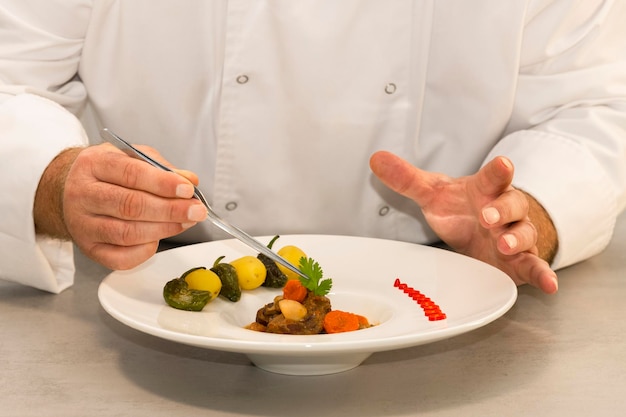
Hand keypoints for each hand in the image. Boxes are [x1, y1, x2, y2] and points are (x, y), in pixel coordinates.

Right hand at [34, 144, 206, 269]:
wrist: (68, 190)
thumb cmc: (107, 173)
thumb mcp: (131, 157)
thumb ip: (161, 167)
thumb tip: (190, 180)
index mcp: (93, 164)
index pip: (130, 173)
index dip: (163, 183)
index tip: (188, 189)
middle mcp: (83, 194)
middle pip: (130, 205)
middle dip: (169, 210)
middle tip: (196, 210)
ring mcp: (82, 224)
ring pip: (126, 233)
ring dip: (163, 229)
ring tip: (186, 222)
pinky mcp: (88, 248)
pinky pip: (120, 258)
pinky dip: (144, 251)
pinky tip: (158, 239)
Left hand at [369, 150, 558, 293]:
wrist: (482, 228)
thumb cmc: (460, 206)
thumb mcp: (433, 193)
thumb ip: (407, 179)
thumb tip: (375, 158)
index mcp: (485, 190)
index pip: (493, 176)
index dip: (498, 170)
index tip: (503, 165)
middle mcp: (505, 210)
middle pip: (511, 204)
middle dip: (502, 209)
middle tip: (487, 215)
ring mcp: (516, 235)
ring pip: (524, 234)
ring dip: (517, 239)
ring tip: (504, 245)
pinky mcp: (521, 261)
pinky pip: (535, 265)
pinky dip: (543, 274)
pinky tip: (549, 284)